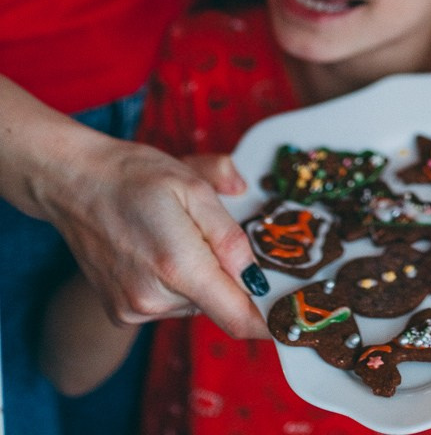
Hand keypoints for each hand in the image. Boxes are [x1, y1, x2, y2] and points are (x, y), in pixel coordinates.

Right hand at [37, 132, 268, 338]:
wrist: (72, 183)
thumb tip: (256, 273)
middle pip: (220, 306)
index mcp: (178, 267)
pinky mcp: (121, 312)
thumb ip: (230, 235)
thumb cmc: (134, 177)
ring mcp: (133, 310)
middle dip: (232, 278)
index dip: (269, 321)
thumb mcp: (194, 188)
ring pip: (196, 304)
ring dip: (204, 277)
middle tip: (217, 235)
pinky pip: (171, 303)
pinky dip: (179, 281)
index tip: (290, 314)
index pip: (237, 318)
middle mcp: (153, 299)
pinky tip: (161, 249)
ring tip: (180, 235)